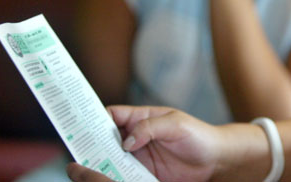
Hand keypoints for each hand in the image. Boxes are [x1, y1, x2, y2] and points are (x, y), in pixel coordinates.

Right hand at [68, 106, 222, 181]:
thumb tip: (126, 141)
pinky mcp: (143, 174)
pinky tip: (104, 180)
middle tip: (74, 150)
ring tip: (84, 168)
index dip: (93, 117)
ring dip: (98, 162)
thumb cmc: (198, 135)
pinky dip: (111, 177)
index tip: (78, 124)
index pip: (111, 115)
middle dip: (89, 142)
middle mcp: (135, 136)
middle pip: (105, 138)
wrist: (215, 160)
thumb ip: (150, 128)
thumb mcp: (176, 124)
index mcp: (141, 118)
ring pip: (109, 158)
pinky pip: (122, 176)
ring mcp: (137, 156)